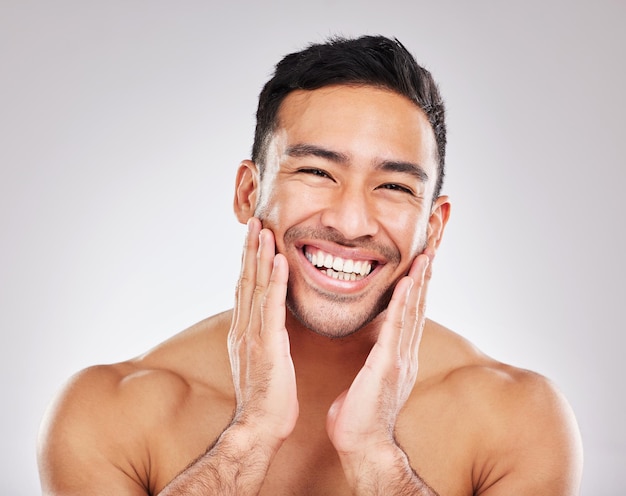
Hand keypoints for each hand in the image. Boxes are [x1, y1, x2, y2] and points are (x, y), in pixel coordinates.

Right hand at [227, 218, 298, 446]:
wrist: (259, 427)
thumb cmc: (266, 399)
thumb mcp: (261, 363)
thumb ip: (262, 340)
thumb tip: (268, 326)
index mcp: (243, 333)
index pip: (244, 289)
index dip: (248, 262)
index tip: (253, 238)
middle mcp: (243, 329)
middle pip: (245, 280)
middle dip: (249, 250)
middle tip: (253, 221)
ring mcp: (252, 335)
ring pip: (254, 287)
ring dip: (259, 256)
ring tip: (262, 229)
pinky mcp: (266, 344)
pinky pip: (270, 305)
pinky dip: (274, 280)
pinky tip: (279, 259)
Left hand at [326, 253, 430, 465]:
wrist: (362, 444)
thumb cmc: (360, 416)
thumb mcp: (369, 380)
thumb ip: (375, 362)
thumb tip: (372, 354)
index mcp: (399, 355)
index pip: (410, 314)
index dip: (417, 286)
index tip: (420, 262)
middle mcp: (405, 353)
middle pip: (419, 307)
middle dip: (425, 277)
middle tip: (432, 248)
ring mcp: (400, 358)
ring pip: (413, 312)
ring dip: (420, 282)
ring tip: (426, 255)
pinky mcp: (389, 365)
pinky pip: (398, 327)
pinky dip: (405, 303)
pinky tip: (409, 282)